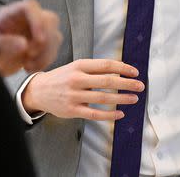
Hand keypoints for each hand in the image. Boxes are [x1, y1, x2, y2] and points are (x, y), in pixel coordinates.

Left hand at [0, 0, 61, 75]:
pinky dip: (46, 60)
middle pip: (49, 19)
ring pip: (54, 35)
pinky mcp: (39, 45)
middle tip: (30, 55)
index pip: (30, 7)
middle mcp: (24, 20)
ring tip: (28, 65)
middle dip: (46, 39)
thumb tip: (23, 44)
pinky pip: (53, 49)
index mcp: (8, 15)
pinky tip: (29, 68)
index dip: (38, 21)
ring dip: (47, 53)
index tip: (38, 41)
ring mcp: (33, 32)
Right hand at [22, 59, 143, 120]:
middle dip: (127, 84)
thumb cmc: (63, 77)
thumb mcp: (76, 67)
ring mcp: (74, 95)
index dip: (123, 68)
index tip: (136, 72)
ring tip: (134, 99)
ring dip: (122, 99)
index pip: (106, 65)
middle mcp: (76, 79)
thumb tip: (121, 70)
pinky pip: (95, 114)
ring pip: (103, 98)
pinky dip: (109, 114)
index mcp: (79, 65)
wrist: (38, 91)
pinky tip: (120, 114)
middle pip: (107, 81)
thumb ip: (95, 69)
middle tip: (140, 86)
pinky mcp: (72, 110)